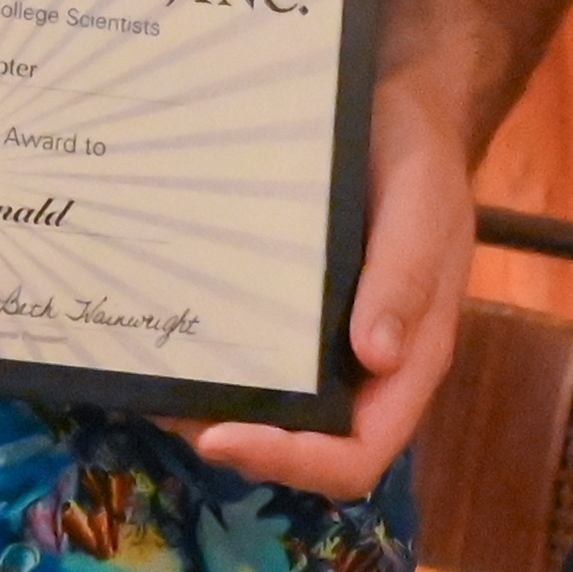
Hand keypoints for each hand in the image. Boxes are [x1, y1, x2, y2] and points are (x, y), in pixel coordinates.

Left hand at [190, 90, 468, 500]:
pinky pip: (254, 355)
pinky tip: (163, 335)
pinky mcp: (293, 311)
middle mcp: (366, 366)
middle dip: (239, 444)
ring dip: (212, 411)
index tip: (222, 436)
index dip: (294, 462)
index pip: (360, 453)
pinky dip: (209, 360)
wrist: (396, 109)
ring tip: (150, 381)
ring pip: (273, 411)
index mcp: (410, 358)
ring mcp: (327, 343)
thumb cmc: (417, 158)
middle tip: (166, 407)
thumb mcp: (422, 204)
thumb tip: (377, 357)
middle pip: (307, 448)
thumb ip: (406, 275)